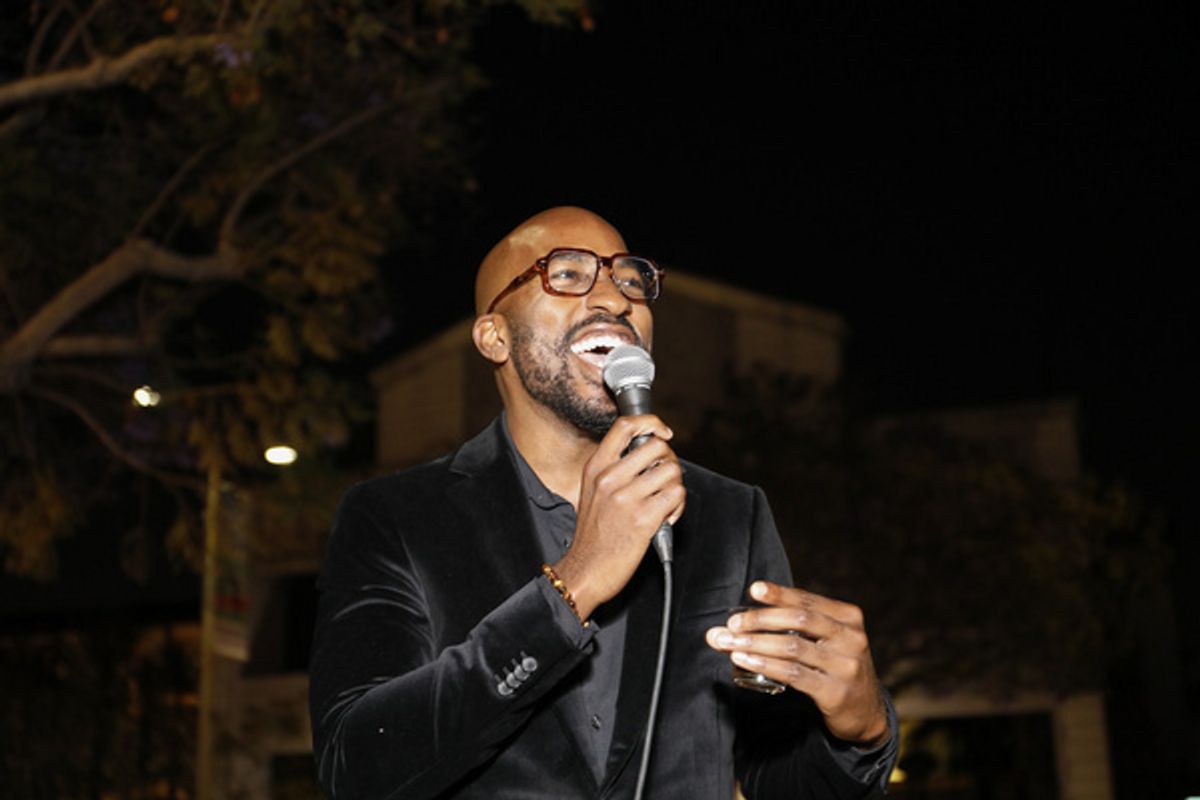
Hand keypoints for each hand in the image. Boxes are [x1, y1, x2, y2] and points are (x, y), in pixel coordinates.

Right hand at [553, 414, 684, 618]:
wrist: (586, 571)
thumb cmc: (592, 536)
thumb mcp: (592, 492)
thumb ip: (614, 470)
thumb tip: (648, 455)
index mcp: (595, 467)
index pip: (625, 426)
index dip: (651, 422)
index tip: (663, 432)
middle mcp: (609, 478)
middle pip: (657, 447)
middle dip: (669, 462)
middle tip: (664, 480)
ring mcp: (626, 497)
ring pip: (672, 471)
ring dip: (675, 487)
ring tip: (665, 504)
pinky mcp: (643, 517)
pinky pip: (676, 495)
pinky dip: (678, 507)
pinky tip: (665, 518)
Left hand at [705, 580, 888, 746]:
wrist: (865, 712)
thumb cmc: (836, 667)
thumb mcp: (829, 640)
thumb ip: (797, 626)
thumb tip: (743, 619)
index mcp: (848, 618)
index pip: (808, 600)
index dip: (779, 594)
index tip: (753, 589)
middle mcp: (851, 638)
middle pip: (799, 620)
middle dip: (761, 619)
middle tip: (733, 624)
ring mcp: (845, 666)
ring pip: (792, 647)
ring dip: (755, 643)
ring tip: (729, 643)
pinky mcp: (834, 692)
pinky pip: (793, 674)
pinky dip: (765, 665)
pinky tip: (745, 661)